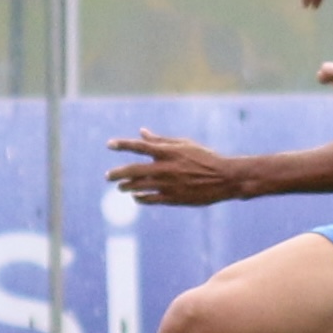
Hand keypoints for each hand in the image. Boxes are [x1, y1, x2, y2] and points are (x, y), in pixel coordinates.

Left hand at [105, 132, 244, 206]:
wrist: (224, 178)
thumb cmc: (205, 158)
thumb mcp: (184, 145)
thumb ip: (161, 140)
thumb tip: (142, 132)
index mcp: (168, 152)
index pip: (139, 146)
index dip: (122, 145)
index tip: (109, 145)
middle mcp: (165, 168)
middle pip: (133, 170)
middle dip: (117, 174)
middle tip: (108, 176)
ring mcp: (168, 184)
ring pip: (139, 186)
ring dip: (126, 187)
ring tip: (120, 187)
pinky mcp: (173, 198)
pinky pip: (150, 199)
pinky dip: (140, 198)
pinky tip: (136, 197)